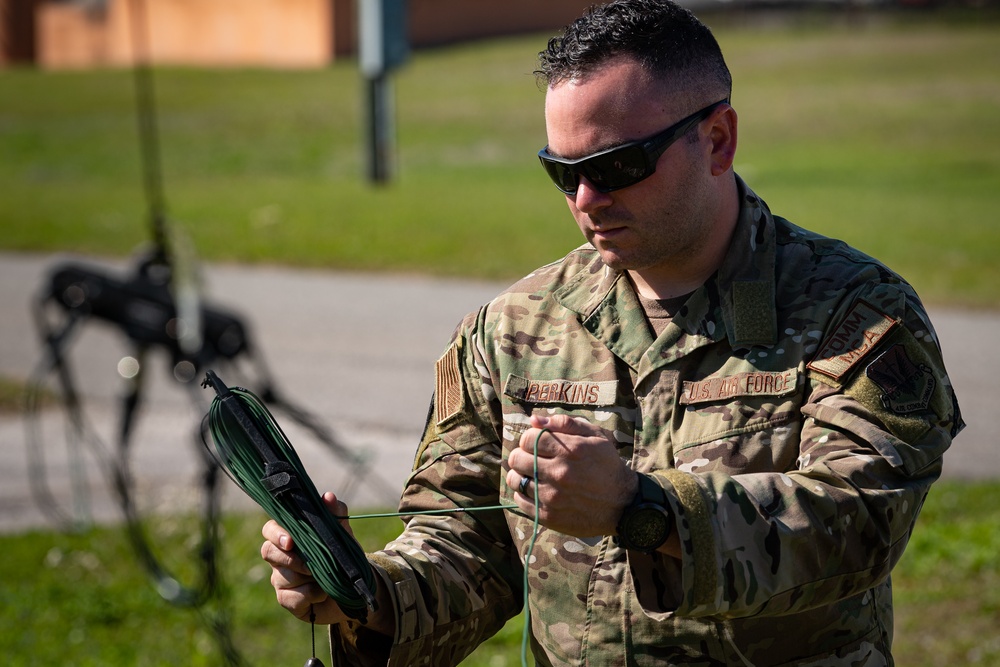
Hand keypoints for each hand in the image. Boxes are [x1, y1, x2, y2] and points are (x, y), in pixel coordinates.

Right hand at [260, 492, 352, 624]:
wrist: (354, 589)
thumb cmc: (343, 557)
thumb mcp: (343, 535)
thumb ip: (336, 515)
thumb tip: (327, 496)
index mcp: (290, 536)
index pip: (269, 529)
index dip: (276, 534)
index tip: (290, 541)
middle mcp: (280, 556)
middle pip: (268, 552)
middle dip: (290, 559)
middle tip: (310, 565)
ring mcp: (280, 579)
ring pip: (281, 576)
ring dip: (308, 578)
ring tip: (325, 578)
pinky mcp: (286, 600)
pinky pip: (290, 598)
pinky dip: (310, 595)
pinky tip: (322, 594)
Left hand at [505, 414, 636, 537]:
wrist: (622, 504)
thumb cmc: (607, 465)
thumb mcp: (595, 436)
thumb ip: (564, 423)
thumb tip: (534, 420)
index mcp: (570, 450)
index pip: (527, 439)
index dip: (529, 438)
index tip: (536, 443)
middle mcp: (559, 473)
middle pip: (516, 459)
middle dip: (522, 455)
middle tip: (532, 458)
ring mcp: (552, 497)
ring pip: (515, 480)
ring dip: (520, 474)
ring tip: (532, 474)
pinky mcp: (549, 516)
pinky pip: (519, 501)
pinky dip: (523, 493)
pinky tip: (535, 490)